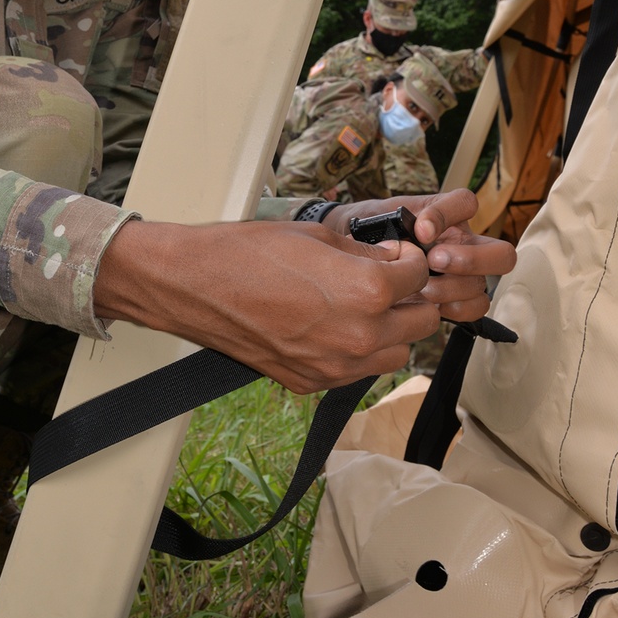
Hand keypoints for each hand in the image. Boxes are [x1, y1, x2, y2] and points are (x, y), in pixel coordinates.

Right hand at [93, 218, 437, 392]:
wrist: (195, 286)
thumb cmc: (249, 252)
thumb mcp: (318, 235)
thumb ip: (366, 252)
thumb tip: (393, 260)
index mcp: (368, 291)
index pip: (421, 277)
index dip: (411, 261)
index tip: (396, 255)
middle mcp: (360, 335)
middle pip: (422, 322)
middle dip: (411, 299)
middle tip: (389, 282)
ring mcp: (336, 365)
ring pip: (396, 355)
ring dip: (391, 331)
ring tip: (363, 308)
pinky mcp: (312, 382)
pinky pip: (357, 372)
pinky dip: (356, 352)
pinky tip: (332, 327)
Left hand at [320, 189, 515, 324]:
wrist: (353, 255)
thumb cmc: (371, 232)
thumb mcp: (380, 215)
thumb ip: (401, 216)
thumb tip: (423, 232)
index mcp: (447, 215)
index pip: (466, 202)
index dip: (448, 215)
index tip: (420, 229)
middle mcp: (463, 244)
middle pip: (501, 253)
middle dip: (471, 259)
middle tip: (435, 261)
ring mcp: (464, 273)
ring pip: (482, 285)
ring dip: (453, 287)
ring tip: (423, 288)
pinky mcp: (456, 299)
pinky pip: (476, 307)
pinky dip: (456, 308)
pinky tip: (431, 304)